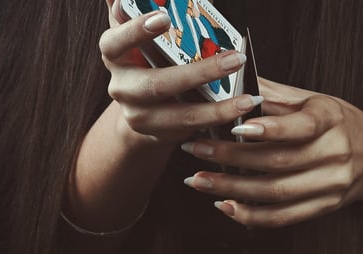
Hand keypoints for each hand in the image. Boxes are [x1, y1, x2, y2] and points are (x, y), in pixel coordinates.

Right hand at [99, 0, 262, 147]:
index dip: (136, 31)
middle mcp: (121, 88)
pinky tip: (242, 109)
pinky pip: (191, 130)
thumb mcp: (139, 35)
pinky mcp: (159, 134)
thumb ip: (134, 11)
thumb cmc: (146, 59)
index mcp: (115, 55)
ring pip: (180, 115)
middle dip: (198, 74)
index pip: (115, 41)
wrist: (140, 106)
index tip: (163, 17)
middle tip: (234, 60)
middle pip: (156, 84)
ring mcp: (140, 115)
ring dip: (217, 108)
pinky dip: (219, 120)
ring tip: (247, 99)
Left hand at [178, 78, 362, 227]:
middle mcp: (335, 153)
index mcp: (332, 119)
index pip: (302, 126)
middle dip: (232, 158)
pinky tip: (224, 206)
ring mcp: (331, 185)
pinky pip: (282, 217)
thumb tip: (229, 83)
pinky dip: (250, 215)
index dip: (270, 129)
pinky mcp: (323, 208)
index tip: (236, 126)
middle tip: (196, 151)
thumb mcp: (312, 100)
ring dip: (232, 189)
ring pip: (276, 193)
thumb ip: (273, 95)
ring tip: (198, 180)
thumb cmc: (335, 122)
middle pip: (279, 162)